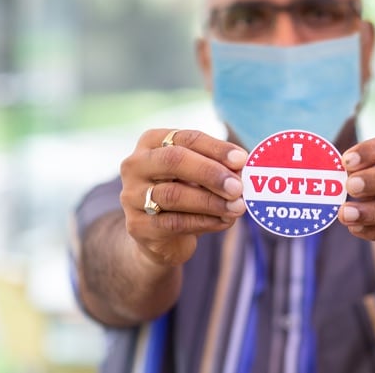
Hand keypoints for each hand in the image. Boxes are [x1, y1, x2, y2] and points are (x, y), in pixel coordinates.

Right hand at [119, 129, 247, 266]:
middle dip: (210, 173)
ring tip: (237, 207)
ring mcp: (132, 195)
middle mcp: (136, 164)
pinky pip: (174, 222)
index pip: (186, 138)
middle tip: (238, 187)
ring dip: (211, 201)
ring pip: (174, 194)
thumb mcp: (200, 175)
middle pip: (174, 161)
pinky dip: (204, 221)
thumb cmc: (186, 194)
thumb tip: (242, 167)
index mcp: (152, 142)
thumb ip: (218, 168)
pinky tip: (224, 221)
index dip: (216, 148)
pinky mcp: (137, 225)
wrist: (160, 235)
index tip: (242, 160)